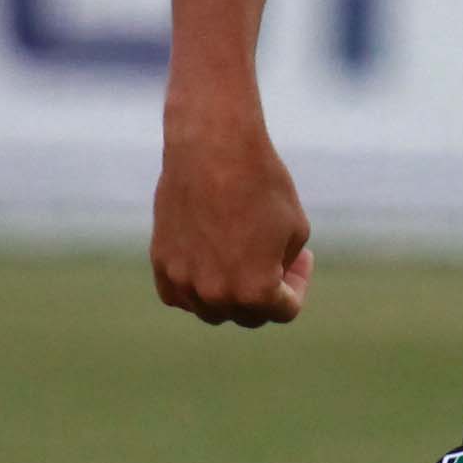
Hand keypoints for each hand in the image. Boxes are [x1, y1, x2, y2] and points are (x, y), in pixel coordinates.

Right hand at [152, 112, 311, 326]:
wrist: (213, 146)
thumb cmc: (262, 184)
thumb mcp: (296, 231)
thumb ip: (282, 269)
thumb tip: (267, 285)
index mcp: (255, 292)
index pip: (285, 310)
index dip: (298, 285)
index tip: (302, 258)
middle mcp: (216, 295)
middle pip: (248, 315)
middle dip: (266, 292)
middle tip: (274, 258)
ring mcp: (184, 282)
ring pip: (211, 309)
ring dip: (229, 294)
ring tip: (240, 258)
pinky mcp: (161, 263)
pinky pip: (178, 294)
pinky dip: (194, 288)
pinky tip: (208, 262)